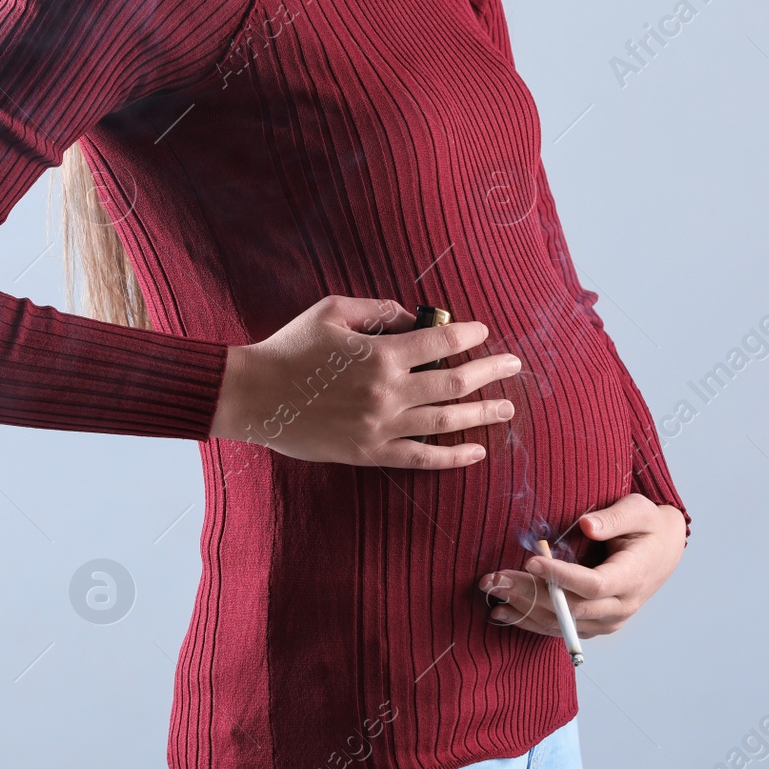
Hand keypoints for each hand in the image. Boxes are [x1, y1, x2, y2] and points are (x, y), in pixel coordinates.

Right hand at [208, 295, 520, 468]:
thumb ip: (378, 310)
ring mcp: (381, 426)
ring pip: (446, 421)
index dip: (467, 335)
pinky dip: (452, 457)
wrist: (253, 396)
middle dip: (489, 372)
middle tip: (514, 366)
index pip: (439, 342)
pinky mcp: (370, 453)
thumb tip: (413, 317)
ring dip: (482, 414)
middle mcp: (388, 392)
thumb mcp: (332, 311)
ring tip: (507, 409)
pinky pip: (421, 458)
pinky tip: (476, 452)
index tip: (483, 332)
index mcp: (381, 354)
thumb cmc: (290, 348)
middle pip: (453, 382)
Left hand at [477, 494, 686, 637]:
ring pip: (560, 623)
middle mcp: (620, 607)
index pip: (592, 584)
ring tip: (491, 592)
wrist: (662, 552)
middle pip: (569, 608)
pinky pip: (559, 629)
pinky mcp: (594, 625)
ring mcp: (607, 621)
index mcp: (632, 578)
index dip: (560, 576)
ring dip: (522, 609)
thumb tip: (586, 525)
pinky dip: (530, 620)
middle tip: (493, 578)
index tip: (529, 560)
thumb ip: (614, 517)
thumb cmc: (647, 526)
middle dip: (528, 592)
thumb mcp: (639, 511)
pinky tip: (504, 611)